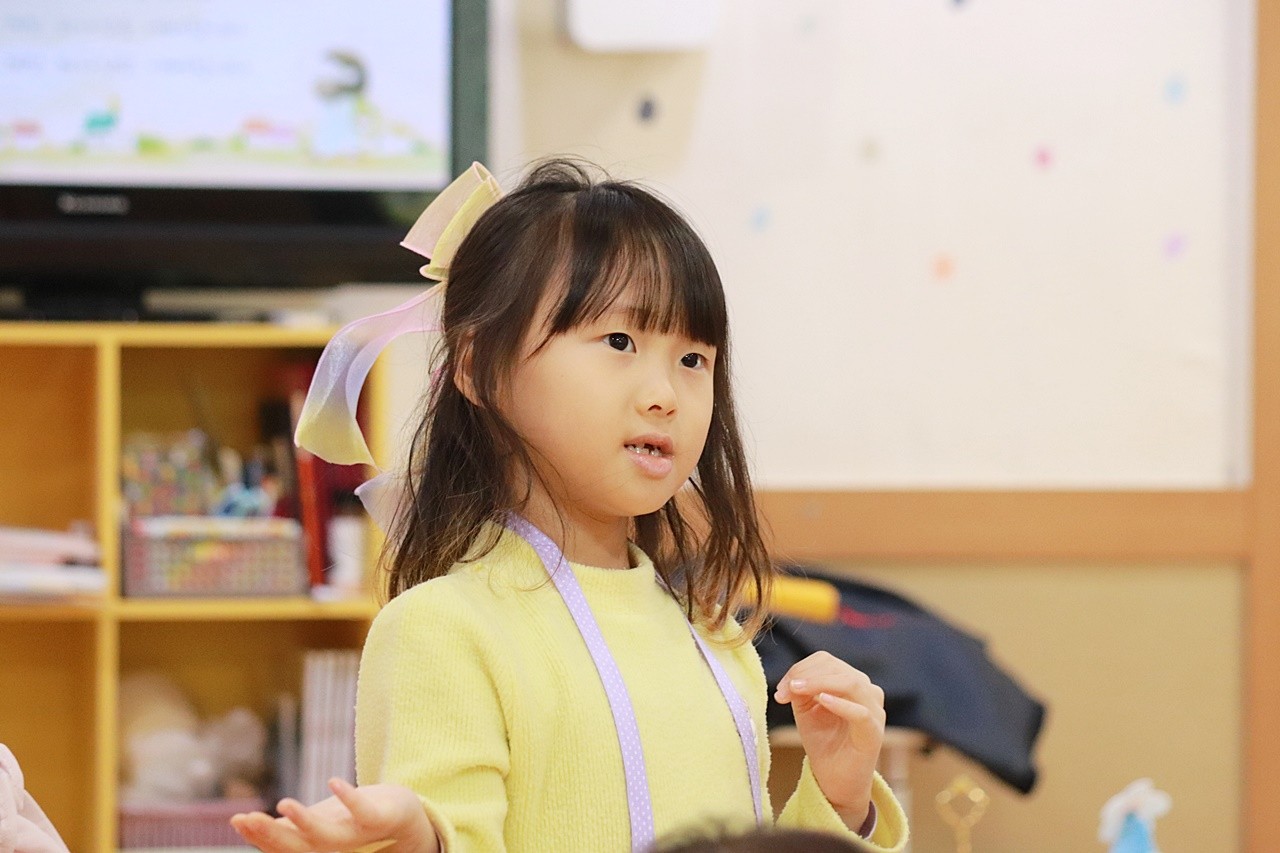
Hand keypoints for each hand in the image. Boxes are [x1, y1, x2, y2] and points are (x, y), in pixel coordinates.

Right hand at [230, 779, 436, 852]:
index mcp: (316, 848)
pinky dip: (349, 798)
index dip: (259, 836)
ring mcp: (356, 835)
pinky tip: (333, 782)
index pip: (283, 846)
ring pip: (327, 837)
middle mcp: (333, 847)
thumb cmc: (351, 820)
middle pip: (298, 846)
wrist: (402, 817)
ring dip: (304, 822)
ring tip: (284, 803)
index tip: (236, 819)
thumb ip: (284, 828)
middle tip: (246, 818)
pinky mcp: (379, 819)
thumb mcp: (315, 821)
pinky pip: (363, 811)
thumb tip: (242, 822)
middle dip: (271, 834)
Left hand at [774, 651, 884, 829]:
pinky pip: (861, 712)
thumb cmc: (824, 744)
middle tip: (783, 692)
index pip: (826, 661)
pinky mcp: (875, 733)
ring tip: (797, 690)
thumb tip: (792, 679)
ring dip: (820, 683)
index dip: (800, 668)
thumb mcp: (806, 712)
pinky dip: (841, 704)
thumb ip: (800, 691)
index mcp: (851, 683)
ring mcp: (874, 711)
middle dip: (805, 676)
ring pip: (852, 683)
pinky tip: (822, 700)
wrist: (835, 781)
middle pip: (837, 668)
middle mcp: (867, 692)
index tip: (780, 688)